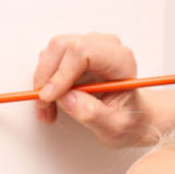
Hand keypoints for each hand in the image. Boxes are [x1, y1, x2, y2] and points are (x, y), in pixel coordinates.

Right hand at [32, 32, 156, 147]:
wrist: (131, 115)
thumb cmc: (129, 117)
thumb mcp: (115, 126)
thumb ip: (94, 114)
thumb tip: (68, 99)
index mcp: (120, 60)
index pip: (82, 52)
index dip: (61, 72)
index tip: (49, 96)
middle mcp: (104, 47)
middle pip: (62, 47)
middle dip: (46, 78)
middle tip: (44, 107)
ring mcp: (88, 47)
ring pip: (51, 53)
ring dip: (43, 82)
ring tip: (48, 110)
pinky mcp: (74, 54)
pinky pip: (50, 60)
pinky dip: (44, 83)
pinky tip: (52, 102)